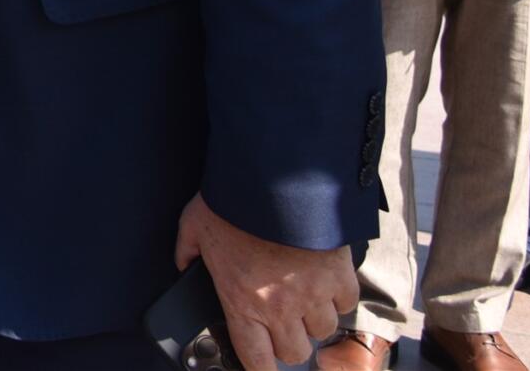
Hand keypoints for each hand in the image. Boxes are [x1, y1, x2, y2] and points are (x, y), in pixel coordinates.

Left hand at [173, 195, 353, 370]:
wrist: (273, 176)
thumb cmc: (231, 201)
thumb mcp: (194, 225)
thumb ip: (187, 252)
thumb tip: (183, 264)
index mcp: (242, 301)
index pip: (257, 361)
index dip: (261, 369)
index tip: (262, 365)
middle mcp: (280, 306)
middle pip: (295, 353)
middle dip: (288, 340)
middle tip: (281, 321)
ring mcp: (313, 293)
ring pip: (323, 331)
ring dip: (313, 318)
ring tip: (302, 297)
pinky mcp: (339, 275)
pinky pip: (346, 303)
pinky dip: (338, 296)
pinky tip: (324, 281)